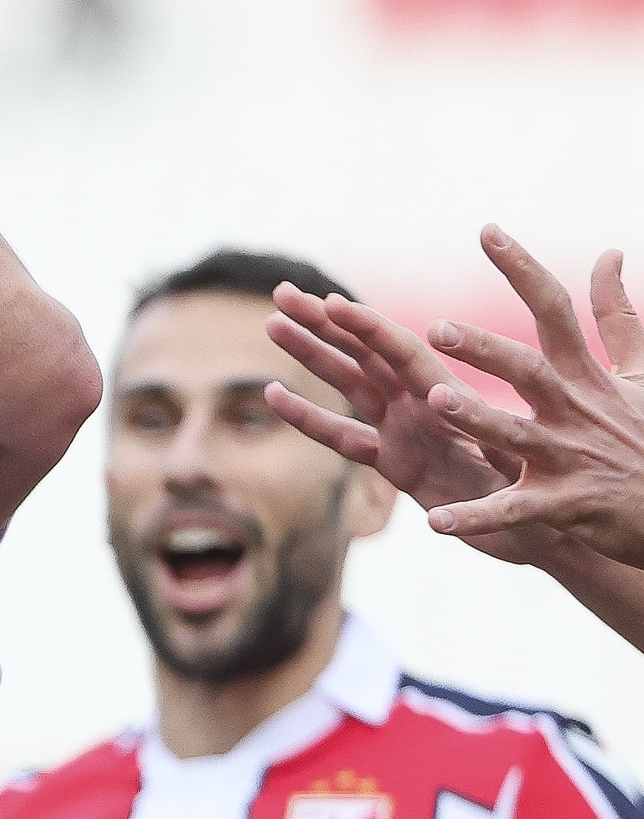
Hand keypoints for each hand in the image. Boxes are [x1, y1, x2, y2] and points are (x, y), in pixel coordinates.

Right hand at [263, 284, 531, 551]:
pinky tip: (273, 397)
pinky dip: (309, 417)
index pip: (400, 354)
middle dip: (323, 323)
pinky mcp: (394, 463)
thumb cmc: (544, 494)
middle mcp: (422, 405)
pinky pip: (343, 437)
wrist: (543, 526)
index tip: (330, 302)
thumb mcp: (517, 461)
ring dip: (310, 355)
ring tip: (273, 324)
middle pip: (364, 355)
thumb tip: (448, 407)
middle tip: (282, 292)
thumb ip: (485, 435)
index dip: (366, 328)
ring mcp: (404, 431)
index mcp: (450, 398)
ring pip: (348, 384)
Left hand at [404, 231, 643, 567]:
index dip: (522, 268)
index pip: (554, 309)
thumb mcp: (640, 372)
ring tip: (435, 400)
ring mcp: (569, 457)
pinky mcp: (565, 505)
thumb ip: (618, 315)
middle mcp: (574, 410)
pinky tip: (436, 521)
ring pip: (517, 434)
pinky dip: (478, 517)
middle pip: (528, 369)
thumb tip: (609, 254)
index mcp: (586, 376)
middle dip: (486, 348)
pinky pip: (514, 511)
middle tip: (436, 326)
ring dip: (476, 419)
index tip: (487, 230)